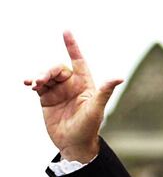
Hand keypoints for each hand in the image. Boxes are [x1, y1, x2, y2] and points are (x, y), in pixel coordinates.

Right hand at [24, 31, 122, 162]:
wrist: (74, 145)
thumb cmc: (89, 128)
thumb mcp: (96, 109)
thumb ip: (104, 91)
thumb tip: (119, 77)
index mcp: (85, 85)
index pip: (78, 61)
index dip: (73, 47)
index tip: (66, 32)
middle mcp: (72, 85)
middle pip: (58, 69)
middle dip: (48, 71)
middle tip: (41, 80)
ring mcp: (59, 91)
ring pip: (47, 76)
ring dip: (39, 76)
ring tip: (34, 84)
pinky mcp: (47, 99)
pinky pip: (38, 85)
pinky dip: (32, 82)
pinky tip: (28, 84)